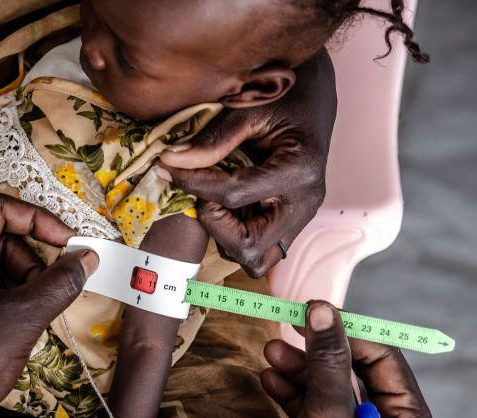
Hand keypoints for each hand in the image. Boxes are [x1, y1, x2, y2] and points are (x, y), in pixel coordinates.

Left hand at [158, 50, 336, 277]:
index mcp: (299, 170)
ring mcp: (302, 217)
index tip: (167, 167)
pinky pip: (262, 249)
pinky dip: (236, 236)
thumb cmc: (286, 94)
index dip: (192, 183)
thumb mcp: (248, 109)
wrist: (316, 92)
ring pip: (257, 259)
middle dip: (215, 225)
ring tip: (216, 201)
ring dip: (226, 237)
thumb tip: (170, 161)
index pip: (233, 195)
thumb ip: (212, 140)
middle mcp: (305, 203)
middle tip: (203, 194)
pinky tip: (227, 206)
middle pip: (249, 248)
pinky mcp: (293, 221)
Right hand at [236, 302, 435, 417]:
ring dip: (297, 369)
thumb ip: (325, 360)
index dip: (348, 334)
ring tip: (269, 352)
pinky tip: (266, 379)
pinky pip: (309, 408)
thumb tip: (321, 308)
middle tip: (285, 329)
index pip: (383, 359)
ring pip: (326, 388)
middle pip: (352, 371)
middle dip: (317, 353)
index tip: (313, 313)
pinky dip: (289, 392)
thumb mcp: (327, 415)